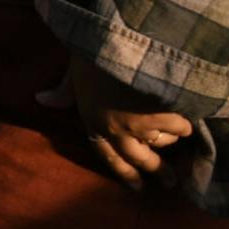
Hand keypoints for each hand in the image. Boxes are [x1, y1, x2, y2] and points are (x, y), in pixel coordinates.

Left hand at [37, 56, 194, 188]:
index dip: (123, 172)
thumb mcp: (74, 69)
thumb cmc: (94, 51)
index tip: (138, 187)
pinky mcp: (163, 117)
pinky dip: (184, 121)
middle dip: (158, 171)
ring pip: (162, 143)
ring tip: (179, 135)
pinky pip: (179, 127)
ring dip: (170, 139)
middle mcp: (115, 130)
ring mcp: (140, 126)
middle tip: (170, 182)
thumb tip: (41, 99)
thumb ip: (64, 89)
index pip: (107, 156)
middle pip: (140, 159)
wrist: (121, 41)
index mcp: (92, 121)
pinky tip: (187, 110)